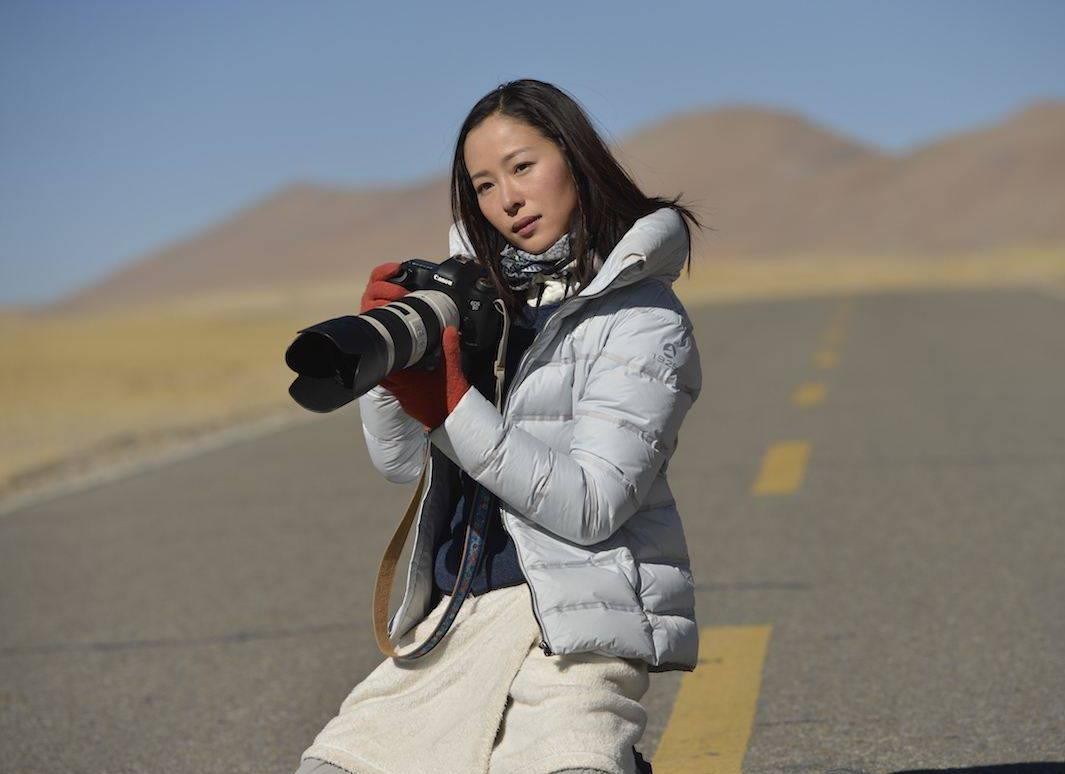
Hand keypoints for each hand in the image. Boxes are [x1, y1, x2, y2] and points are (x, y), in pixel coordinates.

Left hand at [358, 264, 469, 427]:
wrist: (455, 423)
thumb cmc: (451, 400)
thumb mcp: (452, 371)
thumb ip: (449, 348)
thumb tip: (449, 329)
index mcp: (407, 381)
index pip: (384, 366)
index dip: (380, 354)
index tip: (378, 344)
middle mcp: (401, 391)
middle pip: (382, 375)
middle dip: (382, 362)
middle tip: (382, 349)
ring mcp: (404, 400)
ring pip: (389, 384)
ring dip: (390, 373)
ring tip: (394, 360)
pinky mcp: (410, 406)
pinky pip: (398, 391)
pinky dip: (398, 383)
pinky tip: (408, 377)